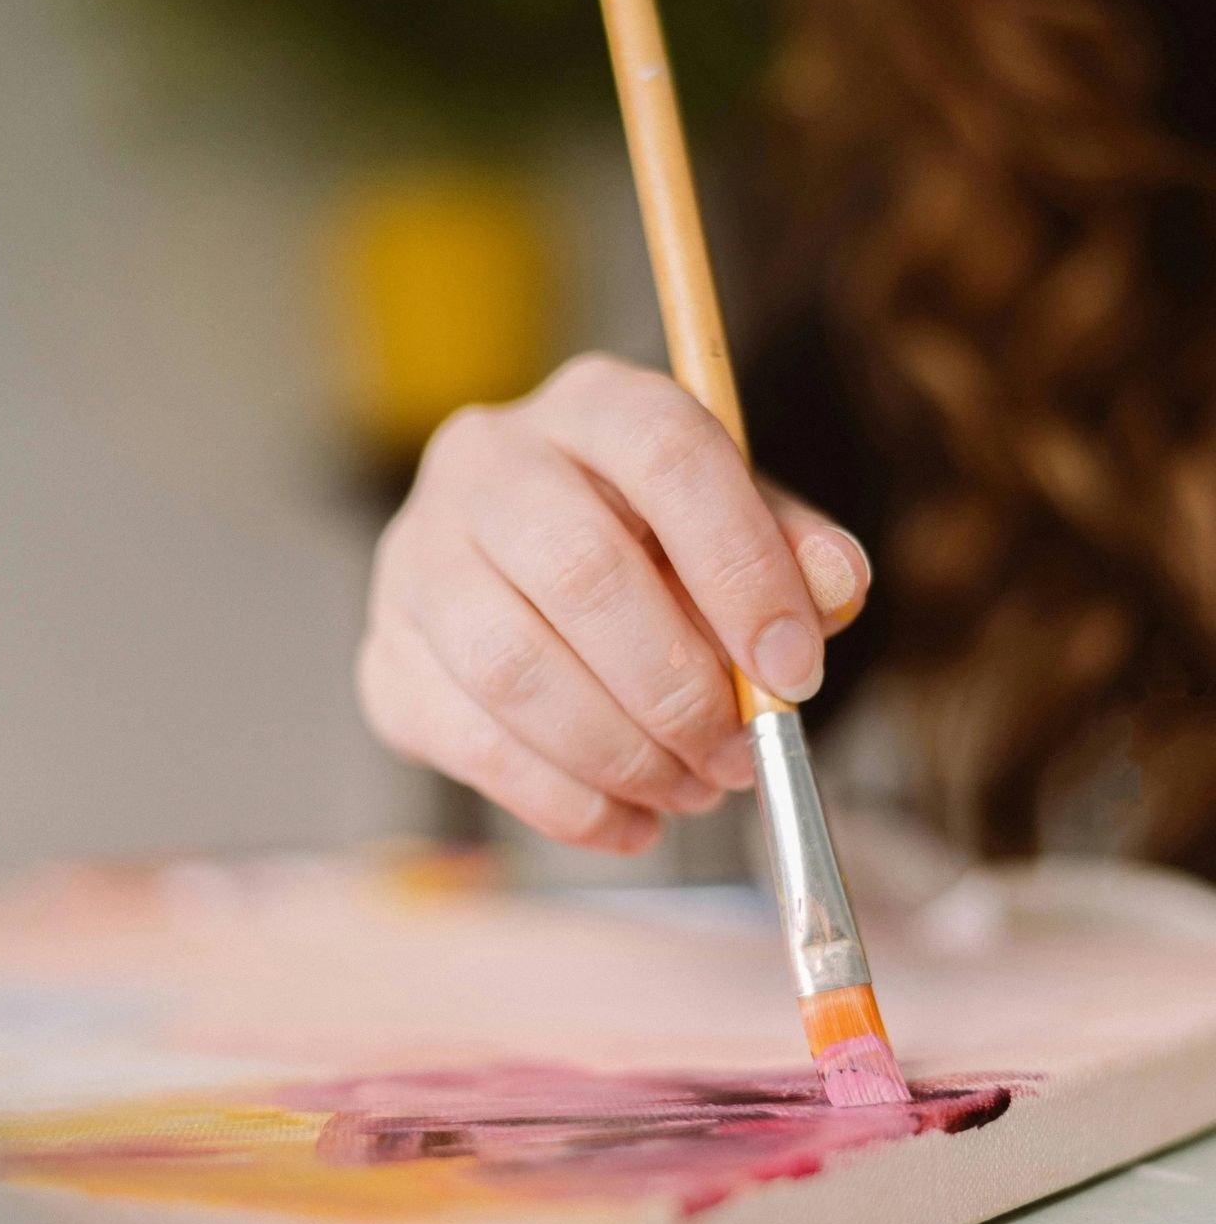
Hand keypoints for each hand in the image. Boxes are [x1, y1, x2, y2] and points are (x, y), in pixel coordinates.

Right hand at [358, 354, 871, 852]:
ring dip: (621, 753)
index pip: (668, 455)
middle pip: (580, 569)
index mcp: (593, 404)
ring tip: (689, 789)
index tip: (794, 670)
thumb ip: (795, 553)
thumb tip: (835, 590)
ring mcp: (416, 558)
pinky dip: (565, 801)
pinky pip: (471, 744)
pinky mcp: (387, 657)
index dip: (741, 568)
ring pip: (514, 667)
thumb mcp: (738, 526)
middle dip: (678, 689)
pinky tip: (629, 819)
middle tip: (737, 756)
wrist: (524, 575)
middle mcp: (486, 460)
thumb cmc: (652, 547)